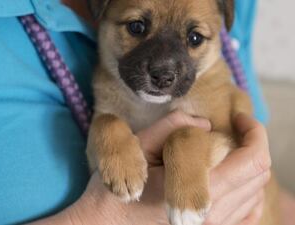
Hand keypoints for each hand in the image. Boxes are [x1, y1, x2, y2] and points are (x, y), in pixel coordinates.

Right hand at [65, 112, 270, 224]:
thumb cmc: (116, 189)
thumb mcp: (136, 149)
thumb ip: (169, 128)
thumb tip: (204, 123)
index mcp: (195, 190)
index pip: (251, 160)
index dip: (253, 131)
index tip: (239, 118)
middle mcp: (211, 215)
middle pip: (258, 175)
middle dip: (253, 144)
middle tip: (235, 129)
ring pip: (255, 193)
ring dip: (249, 166)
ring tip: (228, 151)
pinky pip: (247, 215)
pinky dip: (248, 193)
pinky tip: (232, 180)